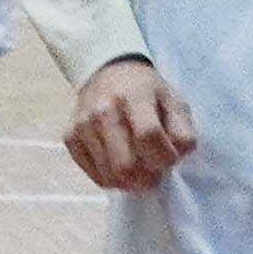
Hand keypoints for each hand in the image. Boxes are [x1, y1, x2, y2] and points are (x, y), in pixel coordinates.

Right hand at [67, 57, 197, 190]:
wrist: (107, 72)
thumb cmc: (147, 92)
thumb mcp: (174, 101)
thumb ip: (182, 131)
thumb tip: (176, 156)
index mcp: (134, 96)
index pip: (149, 137)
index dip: (165, 157)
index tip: (171, 159)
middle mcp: (103, 111)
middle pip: (125, 165)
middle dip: (147, 177)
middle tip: (154, 170)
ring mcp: (83, 125)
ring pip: (110, 176)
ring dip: (131, 181)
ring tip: (139, 168)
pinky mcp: (70, 137)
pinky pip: (93, 175)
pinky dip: (111, 179)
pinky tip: (120, 165)